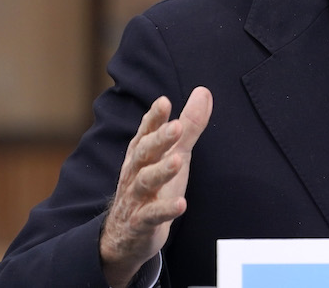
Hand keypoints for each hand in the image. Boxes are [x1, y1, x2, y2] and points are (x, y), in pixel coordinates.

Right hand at [99, 87, 212, 286]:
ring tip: (178, 161)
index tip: (164, 101)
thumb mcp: (174, 154)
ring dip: (161, 171)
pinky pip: (151, 216)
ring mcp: (135, 198)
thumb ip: (189, 126)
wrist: (125, 236)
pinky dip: (165, 210)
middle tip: (176, 126)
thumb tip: (203, 91)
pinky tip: (182, 204)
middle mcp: (135, 173)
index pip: (145, 132)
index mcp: (141, 154)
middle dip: (159, 139)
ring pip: (145, 182)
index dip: (153, 118)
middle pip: (144, 153)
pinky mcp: (140, 223)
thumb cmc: (154, 186)